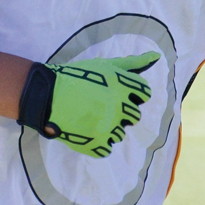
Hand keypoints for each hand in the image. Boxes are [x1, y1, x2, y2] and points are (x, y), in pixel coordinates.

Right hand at [18, 52, 159, 157]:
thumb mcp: (105, 65)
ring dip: (109, 127)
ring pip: (121, 133)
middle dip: (121, 110)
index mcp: (122, 87)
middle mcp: (119, 108)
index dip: (133, 92)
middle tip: (101, 104)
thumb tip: (157, 56)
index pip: (144, 93)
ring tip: (90, 116)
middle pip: (134, 115)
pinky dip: (98, 141)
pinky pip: (107, 148)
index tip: (117, 91)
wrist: (47, 95)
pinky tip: (86, 128)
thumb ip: (133, 63)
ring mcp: (108, 128)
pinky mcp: (96, 143)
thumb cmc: (77, 76)